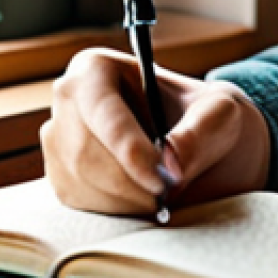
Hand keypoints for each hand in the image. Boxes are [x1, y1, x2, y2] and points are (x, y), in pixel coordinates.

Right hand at [40, 47, 269, 216]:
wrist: (199, 145)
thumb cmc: (205, 117)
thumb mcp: (219, 112)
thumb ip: (201, 131)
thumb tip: (172, 162)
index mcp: (96, 67)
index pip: (101, 107)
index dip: (128, 146)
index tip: (161, 176)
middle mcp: (68, 99)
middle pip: (86, 148)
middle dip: (131, 179)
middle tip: (167, 193)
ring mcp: (58, 139)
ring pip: (82, 179)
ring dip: (127, 198)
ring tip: (162, 195)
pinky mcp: (62, 177)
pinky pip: (80, 202)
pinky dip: (116, 210)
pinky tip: (142, 199)